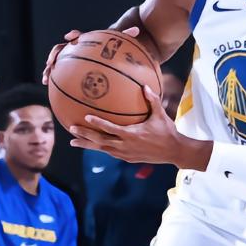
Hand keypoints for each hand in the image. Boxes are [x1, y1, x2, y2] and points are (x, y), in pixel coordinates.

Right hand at [42, 27, 139, 84]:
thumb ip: (125, 36)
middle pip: (60, 49)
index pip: (77, 36)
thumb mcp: (117, 44)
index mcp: (84, 41)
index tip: (69, 36)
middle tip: (51, 62)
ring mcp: (68, 59)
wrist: (103, 54)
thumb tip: (136, 30)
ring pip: (54, 62)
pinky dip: (53, 79)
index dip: (73, 35)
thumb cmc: (110, 49)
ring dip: (49, 69)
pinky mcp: (67, 69)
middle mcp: (73, 49)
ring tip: (46, 78)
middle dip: (54, 55)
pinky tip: (49, 88)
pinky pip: (58, 74)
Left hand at [69, 86, 183, 164]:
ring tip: (74, 142)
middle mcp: (125, 146)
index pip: (110, 128)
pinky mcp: (128, 159)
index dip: (97, 123)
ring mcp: (125, 154)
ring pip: (102, 149)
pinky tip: (94, 145)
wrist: (173, 151)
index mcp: (131, 134)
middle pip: (100, 141)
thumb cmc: (167, 131)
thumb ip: (152, 100)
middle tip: (71, 130)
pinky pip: (110, 153)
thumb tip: (144, 86)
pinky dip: (100, 148)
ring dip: (88, 145)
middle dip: (84, 136)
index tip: (85, 117)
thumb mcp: (160, 115)